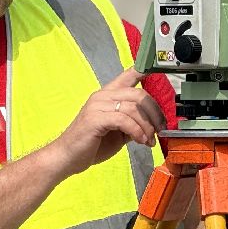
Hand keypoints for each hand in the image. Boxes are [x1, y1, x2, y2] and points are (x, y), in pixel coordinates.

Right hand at [46, 69, 164, 177]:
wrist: (67, 158)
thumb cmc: (91, 145)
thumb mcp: (119, 132)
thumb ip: (133, 123)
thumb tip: (153, 124)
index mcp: (108, 95)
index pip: (128, 75)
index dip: (144, 70)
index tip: (157, 70)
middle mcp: (102, 96)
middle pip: (139, 94)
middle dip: (155, 113)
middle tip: (160, 129)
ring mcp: (97, 105)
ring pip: (133, 108)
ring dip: (147, 126)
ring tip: (148, 140)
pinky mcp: (95, 118)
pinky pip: (124, 120)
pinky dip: (137, 131)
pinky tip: (140, 141)